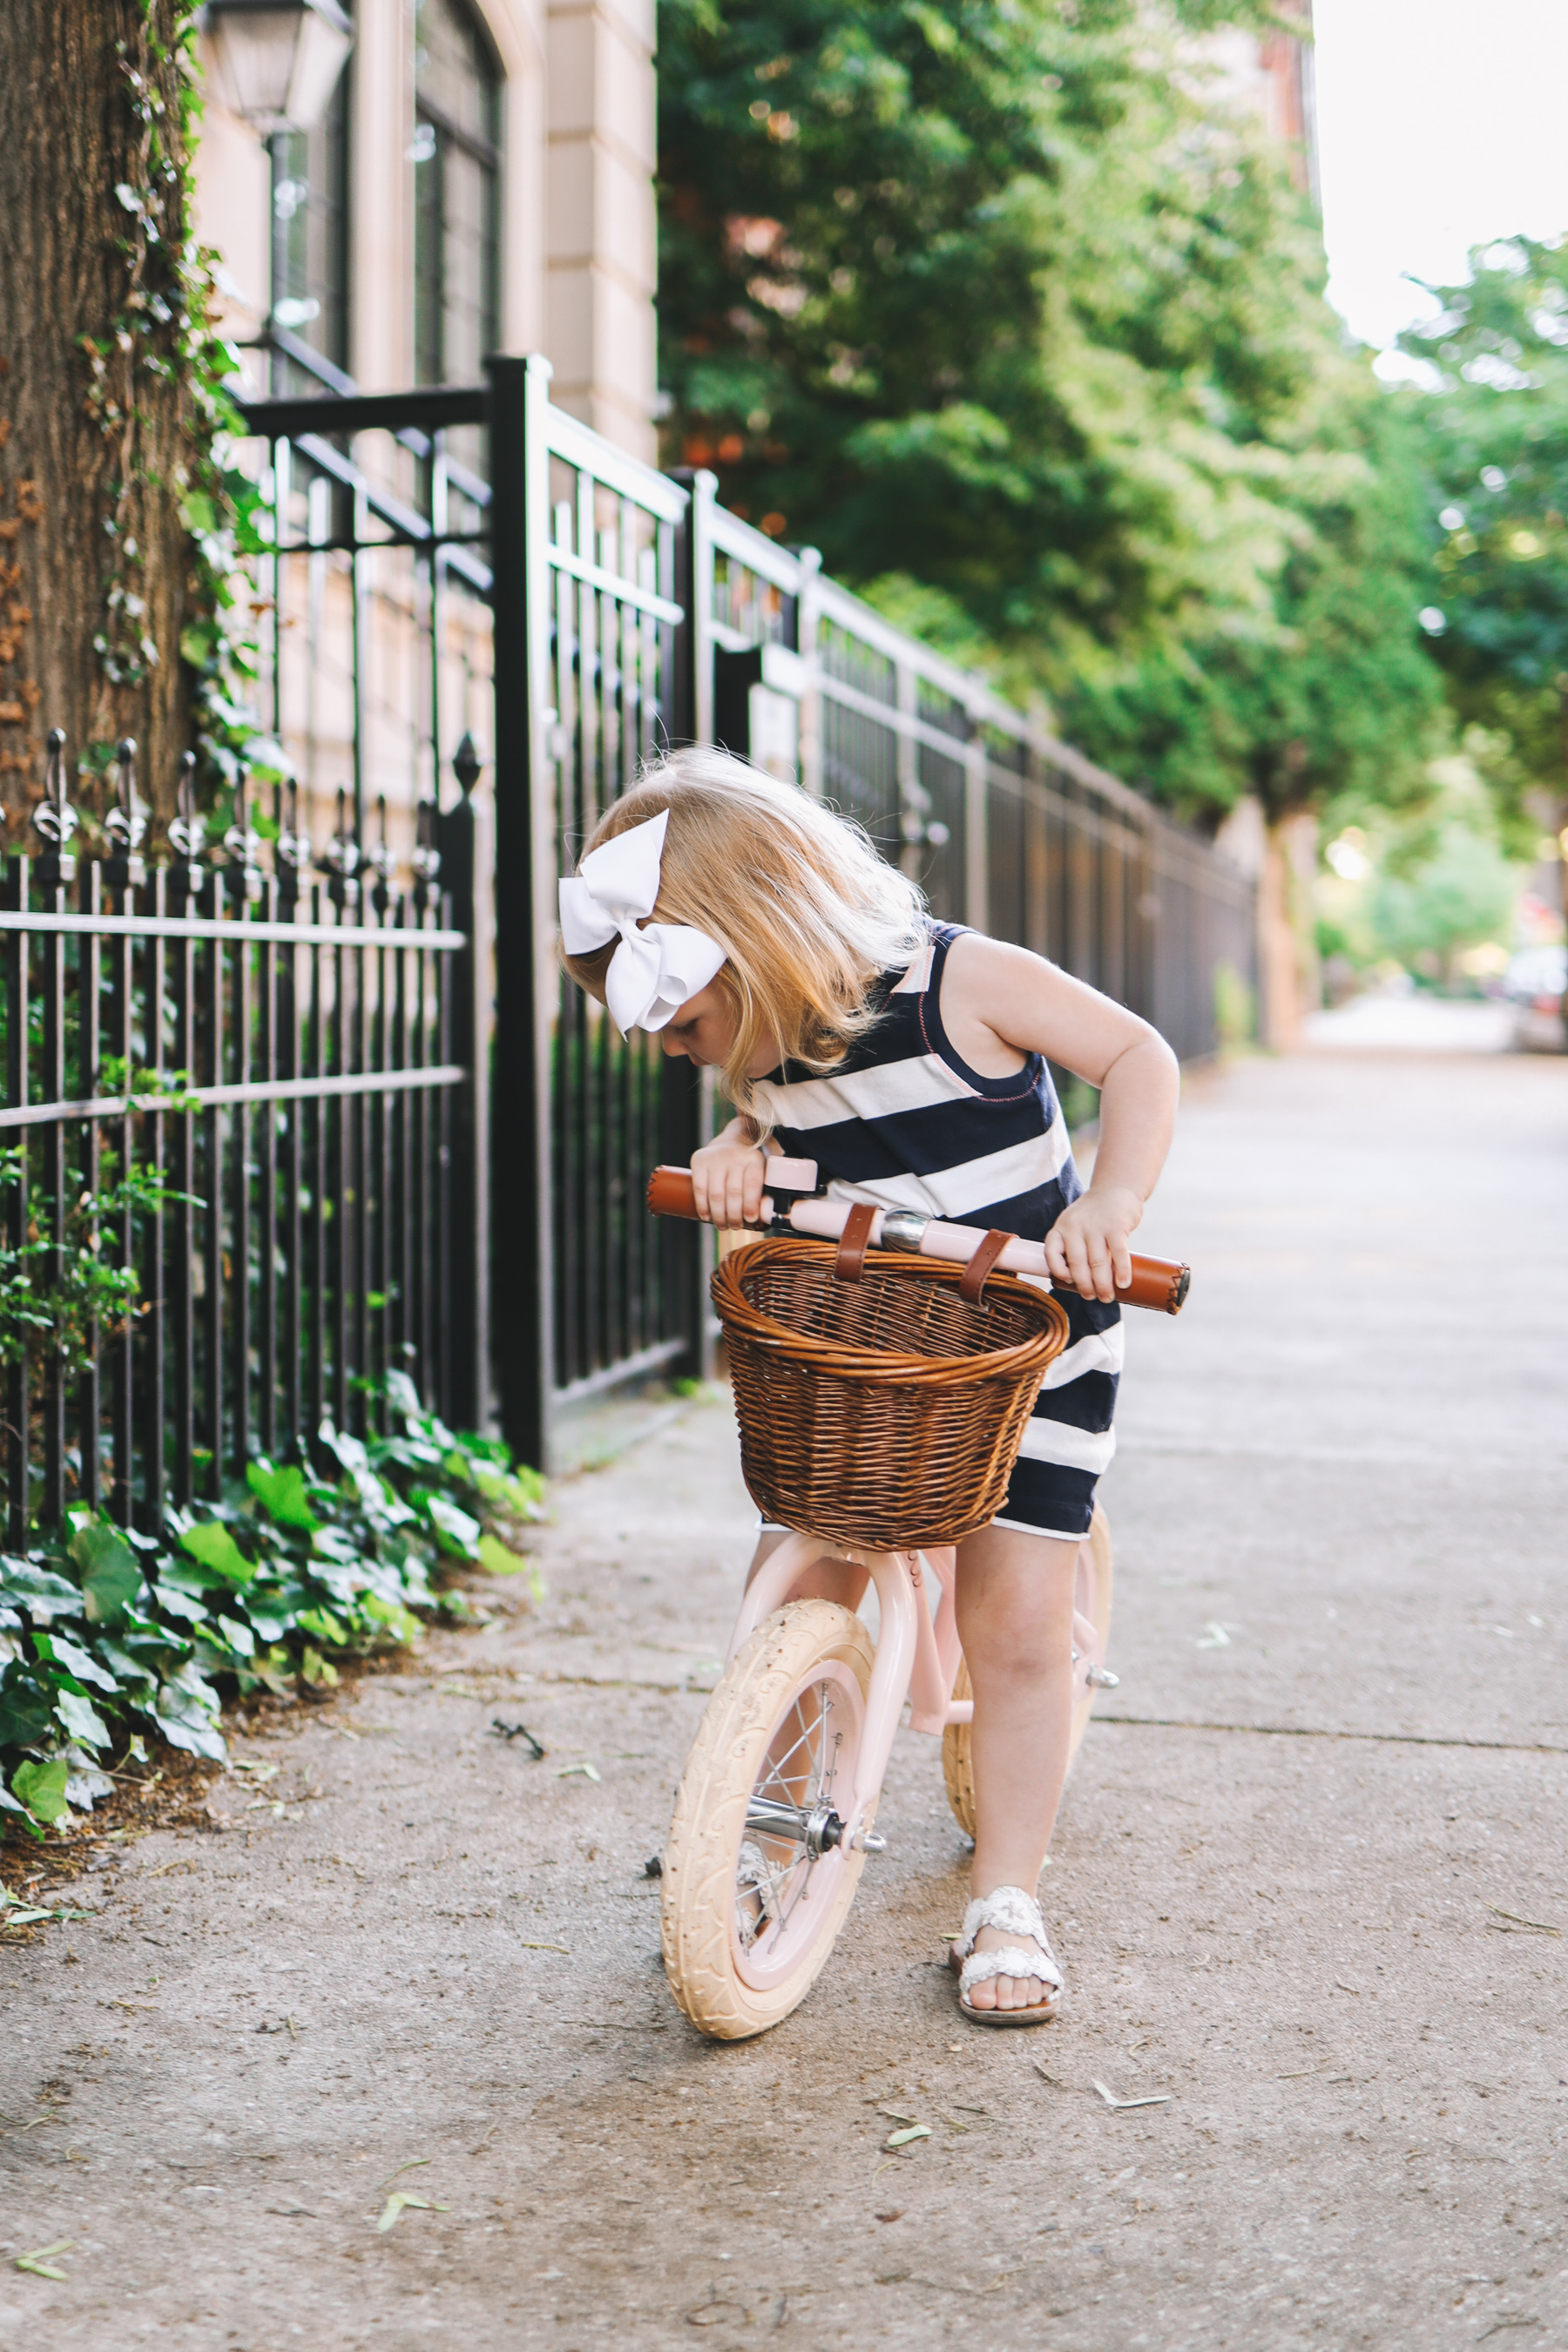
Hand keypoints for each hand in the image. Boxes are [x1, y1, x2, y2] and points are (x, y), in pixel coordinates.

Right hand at [690, 1136, 769, 1229]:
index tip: (750, 1220)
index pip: (752, 1184)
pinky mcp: (700, 1160)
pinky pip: (700, 1188)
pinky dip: (702, 1206)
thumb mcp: (763, 1168)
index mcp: (754, 1158)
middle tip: (735, 1226)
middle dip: (734, 1215)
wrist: (732, 1140)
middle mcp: (735, 1155)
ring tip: (722, 1225)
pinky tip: (707, 1216)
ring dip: (719, 1215)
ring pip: (716, 1194)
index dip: (751, 1205)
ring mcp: (715, 1157)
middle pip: (733, 1192)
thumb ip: (766, 1188)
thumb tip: (766, 1218)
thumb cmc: (749, 1164)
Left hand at [1044, 1185, 1141, 1302]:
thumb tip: (1081, 1282)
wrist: (1116, 1188)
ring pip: (1097, 1262)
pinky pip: (1118, 1253)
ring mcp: (1096, 1226)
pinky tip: (1123, 1283)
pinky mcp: (1116, 1226)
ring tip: (1107, 1297)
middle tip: (1093, 1298)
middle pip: (1077, 1264)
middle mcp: (1075, 1226)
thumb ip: (1074, 1247)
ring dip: (1103, 1284)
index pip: (1051, 1253)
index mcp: (1061, 1228)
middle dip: (1085, 1286)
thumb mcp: (1075, 1224)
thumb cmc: (1094, 1214)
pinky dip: (1121, 1271)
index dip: (1059, 1271)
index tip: (1070, 1282)